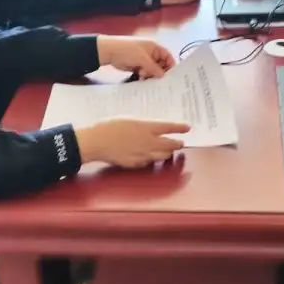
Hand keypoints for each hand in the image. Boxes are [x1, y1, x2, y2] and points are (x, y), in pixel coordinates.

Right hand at [75, 119, 189, 167]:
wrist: (96, 141)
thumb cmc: (109, 126)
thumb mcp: (129, 119)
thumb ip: (144, 125)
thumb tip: (153, 128)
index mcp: (147, 127)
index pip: (170, 127)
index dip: (180, 127)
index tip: (187, 128)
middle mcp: (149, 142)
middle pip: (170, 145)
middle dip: (177, 143)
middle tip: (181, 142)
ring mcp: (143, 155)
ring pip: (163, 156)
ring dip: (168, 153)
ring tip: (169, 151)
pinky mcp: (136, 164)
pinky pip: (149, 162)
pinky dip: (152, 160)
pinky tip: (150, 157)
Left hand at [97, 36, 175, 78]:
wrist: (110, 51)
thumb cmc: (128, 50)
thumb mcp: (143, 59)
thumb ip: (154, 68)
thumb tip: (163, 76)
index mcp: (154, 47)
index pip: (167, 56)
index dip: (170, 65)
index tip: (170, 75)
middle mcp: (150, 54)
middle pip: (160, 65)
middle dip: (159, 72)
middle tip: (156, 78)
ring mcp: (143, 60)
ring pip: (152, 70)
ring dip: (150, 75)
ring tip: (144, 76)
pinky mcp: (137, 66)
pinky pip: (145, 73)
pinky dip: (145, 76)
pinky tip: (141, 78)